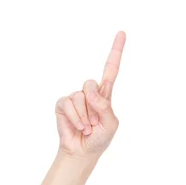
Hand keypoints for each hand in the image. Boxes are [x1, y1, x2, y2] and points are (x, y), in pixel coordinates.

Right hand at [55, 31, 125, 158]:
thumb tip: (90, 91)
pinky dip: (75, 118)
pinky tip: (78, 127)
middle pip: (91, 83)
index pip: (111, 69)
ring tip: (87, 127)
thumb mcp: (111, 124)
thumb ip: (105, 106)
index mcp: (105, 94)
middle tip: (95, 123)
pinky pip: (69, 104)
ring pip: (80, 96)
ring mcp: (75, 97)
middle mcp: (90, 92)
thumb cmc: (100, 138)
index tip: (122, 33)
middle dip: (94, 106)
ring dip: (85, 116)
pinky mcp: (63, 104)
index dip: (116, 51)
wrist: (83, 152)